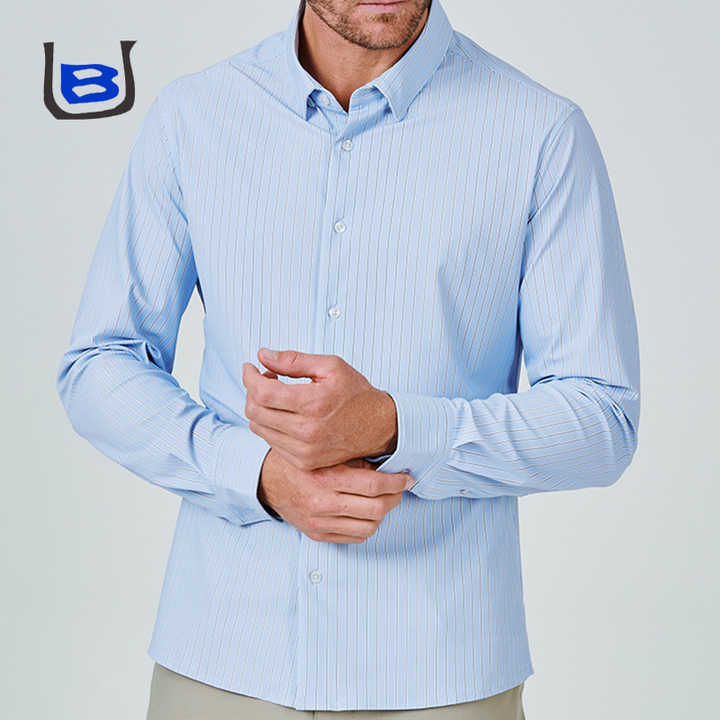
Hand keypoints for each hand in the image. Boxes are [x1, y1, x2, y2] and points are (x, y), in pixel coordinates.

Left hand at [242, 348, 396, 471]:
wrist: (379, 427)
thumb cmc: (355, 393)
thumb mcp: (330, 366)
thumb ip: (294, 360)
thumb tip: (262, 355)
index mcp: (313, 403)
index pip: (262, 392)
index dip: (249, 377)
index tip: (250, 367)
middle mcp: (306, 430)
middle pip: (255, 411)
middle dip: (251, 391)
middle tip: (264, 378)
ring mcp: (304, 450)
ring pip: (259, 428)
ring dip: (259, 408)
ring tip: (275, 395)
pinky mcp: (304, 462)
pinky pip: (271, 442)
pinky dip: (269, 425)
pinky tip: (283, 414)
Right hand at [258, 449, 411, 542]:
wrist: (269, 481)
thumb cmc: (302, 462)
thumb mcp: (326, 452)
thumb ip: (355, 459)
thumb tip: (389, 465)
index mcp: (327, 477)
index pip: (374, 485)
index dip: (397, 482)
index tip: (407, 477)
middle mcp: (323, 503)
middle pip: (376, 508)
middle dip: (395, 497)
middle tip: (399, 488)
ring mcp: (320, 522)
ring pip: (370, 527)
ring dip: (383, 514)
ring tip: (384, 500)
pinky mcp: (318, 534)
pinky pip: (355, 538)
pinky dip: (368, 526)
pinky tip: (368, 513)